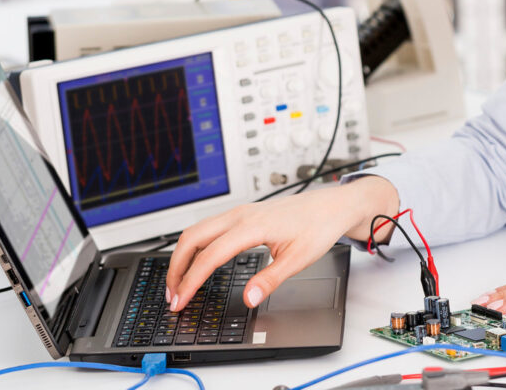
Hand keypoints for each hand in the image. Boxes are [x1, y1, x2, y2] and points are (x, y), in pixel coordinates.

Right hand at [165, 175, 397, 312]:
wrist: (332, 205)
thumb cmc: (319, 226)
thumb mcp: (299, 258)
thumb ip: (271, 279)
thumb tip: (248, 298)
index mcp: (252, 226)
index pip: (210, 256)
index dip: (191, 281)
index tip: (180, 301)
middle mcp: (241, 215)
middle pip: (192, 238)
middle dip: (176, 267)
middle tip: (172, 296)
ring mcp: (241, 212)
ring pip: (198, 230)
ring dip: (183, 256)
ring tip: (180, 284)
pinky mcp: (244, 214)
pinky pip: (209, 228)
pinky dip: (195, 246)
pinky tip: (197, 262)